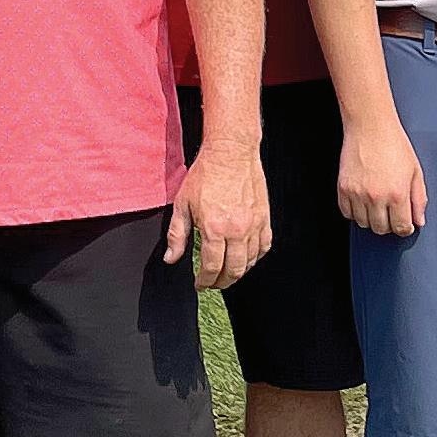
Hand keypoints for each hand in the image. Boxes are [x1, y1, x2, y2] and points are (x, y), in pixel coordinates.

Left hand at [171, 138, 272, 288]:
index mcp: (214, 228)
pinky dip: (255, 257)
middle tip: (213, 282)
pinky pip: (264, 246)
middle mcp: (237, 230)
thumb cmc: (206, 174)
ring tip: (227, 272)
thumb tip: (171, 258)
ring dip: (238, 272)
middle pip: (234, 270)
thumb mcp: (183, 204)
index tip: (200, 284)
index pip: (212, 267)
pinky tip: (246, 257)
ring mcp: (254, 225)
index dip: (205, 280)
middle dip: (222, 282)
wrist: (231, 152)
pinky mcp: (264, 218)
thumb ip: (177, 235)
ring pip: (250, 261)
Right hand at [339, 123, 428, 237]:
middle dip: (389, 225)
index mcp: (397, 193)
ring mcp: (357, 193)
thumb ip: (419, 199)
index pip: (401, 227)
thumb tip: (419, 221)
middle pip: (381, 229)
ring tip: (377, 205)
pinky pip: (347, 213)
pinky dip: (355, 212)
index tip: (405, 224)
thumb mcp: (415, 171)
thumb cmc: (394, 145)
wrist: (370, 126)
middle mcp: (376, 196)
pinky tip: (363, 201)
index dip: (405, 228)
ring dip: (372, 219)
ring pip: (363, 223)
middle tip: (392, 213)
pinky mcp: (343, 188)